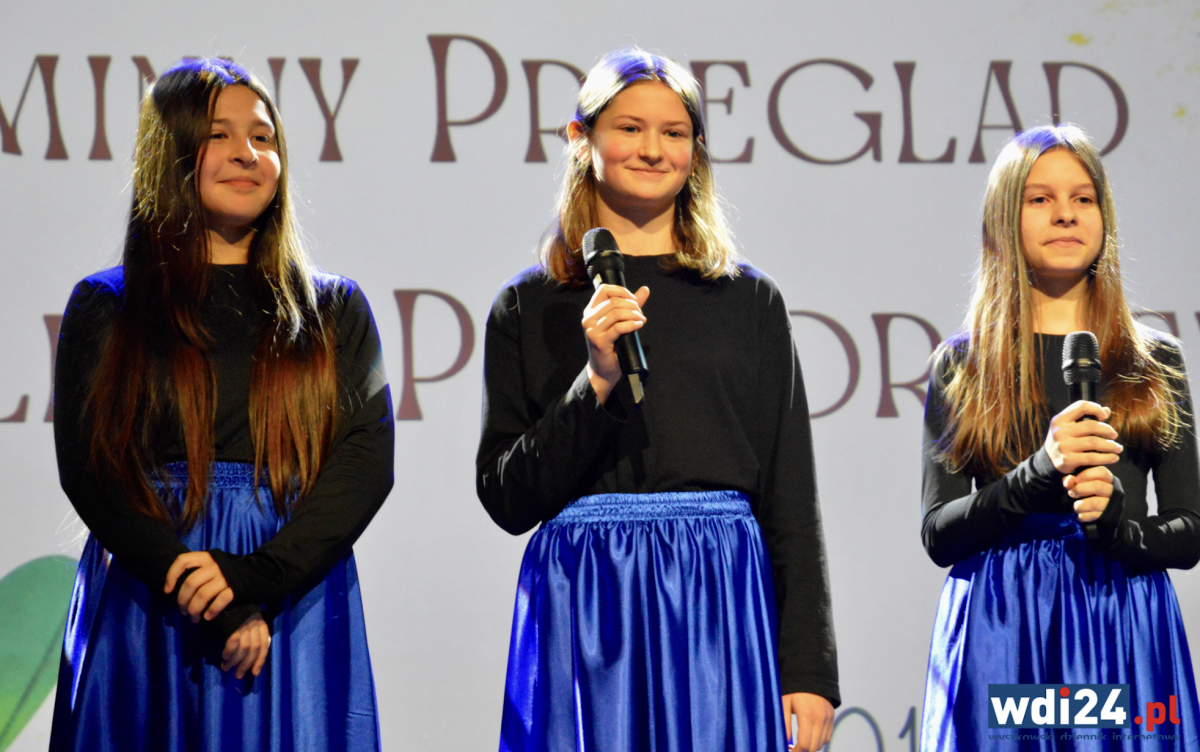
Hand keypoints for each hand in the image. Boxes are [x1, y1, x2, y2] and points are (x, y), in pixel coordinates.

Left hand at [164, 551, 233, 622]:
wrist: (260, 572)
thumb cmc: (232, 571)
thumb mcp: (216, 563)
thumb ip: (201, 569)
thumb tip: (179, 588)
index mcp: (208, 557)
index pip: (183, 560)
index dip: (171, 575)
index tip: (168, 591)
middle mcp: (215, 565)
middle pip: (190, 583)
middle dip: (183, 601)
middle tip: (183, 612)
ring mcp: (226, 577)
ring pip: (202, 595)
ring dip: (194, 610)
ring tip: (194, 619)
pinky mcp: (236, 589)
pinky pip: (219, 601)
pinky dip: (211, 611)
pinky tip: (208, 617)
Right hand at [222, 612, 269, 678]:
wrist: (222, 597)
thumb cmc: (233, 612)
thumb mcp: (246, 622)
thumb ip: (249, 636)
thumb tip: (247, 659)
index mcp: (260, 623)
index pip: (264, 645)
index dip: (260, 660)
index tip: (254, 673)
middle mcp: (255, 623)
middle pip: (254, 648)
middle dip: (246, 665)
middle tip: (238, 675)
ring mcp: (244, 623)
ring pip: (244, 648)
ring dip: (235, 662)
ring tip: (227, 668)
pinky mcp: (233, 623)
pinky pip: (233, 642)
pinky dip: (229, 652)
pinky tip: (224, 657)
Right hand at [581, 284, 649, 402]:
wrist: (603, 369)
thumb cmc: (612, 345)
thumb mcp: (619, 322)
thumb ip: (630, 305)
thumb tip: (645, 289)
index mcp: (591, 310)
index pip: (604, 289)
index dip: (621, 291)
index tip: (633, 299)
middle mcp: (588, 318)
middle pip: (613, 301)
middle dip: (632, 305)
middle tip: (640, 313)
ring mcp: (592, 330)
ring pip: (616, 313)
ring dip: (634, 315)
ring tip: (641, 320)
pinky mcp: (599, 341)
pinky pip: (619, 327)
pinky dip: (632, 324)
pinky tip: (638, 325)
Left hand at [783, 692, 832, 751]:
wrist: (809, 673)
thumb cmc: (792, 688)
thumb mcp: (784, 703)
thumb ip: (784, 723)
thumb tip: (784, 741)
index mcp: (807, 716)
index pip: (804, 744)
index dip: (795, 751)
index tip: (788, 749)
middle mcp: (821, 718)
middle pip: (814, 747)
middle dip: (803, 750)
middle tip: (792, 747)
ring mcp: (828, 717)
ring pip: (822, 742)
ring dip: (811, 746)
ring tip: (800, 742)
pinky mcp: (832, 716)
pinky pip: (827, 735)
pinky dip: (819, 739)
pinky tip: (809, 735)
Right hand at [1043, 401, 1121, 474]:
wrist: (1048, 461)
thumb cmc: (1064, 440)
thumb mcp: (1069, 427)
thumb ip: (1086, 418)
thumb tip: (1107, 411)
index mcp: (1060, 420)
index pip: (1081, 406)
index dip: (1096, 409)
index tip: (1104, 417)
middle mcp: (1060, 431)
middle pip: (1091, 426)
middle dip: (1107, 430)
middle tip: (1114, 435)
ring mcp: (1063, 446)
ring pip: (1094, 442)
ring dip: (1110, 445)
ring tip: (1117, 448)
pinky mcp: (1067, 460)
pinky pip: (1092, 457)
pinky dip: (1106, 458)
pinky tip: (1113, 458)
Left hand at [1065, 465, 1114, 523]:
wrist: (1092, 512)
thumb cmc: (1083, 492)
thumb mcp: (1077, 483)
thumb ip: (1071, 479)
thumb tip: (1068, 482)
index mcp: (1107, 479)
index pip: (1102, 472)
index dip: (1087, 474)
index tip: (1075, 479)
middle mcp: (1113, 490)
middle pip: (1098, 486)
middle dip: (1080, 489)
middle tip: (1071, 493)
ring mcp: (1112, 503)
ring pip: (1095, 502)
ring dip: (1080, 505)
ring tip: (1075, 506)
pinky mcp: (1108, 516)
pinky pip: (1094, 515)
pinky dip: (1083, 516)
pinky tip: (1080, 515)